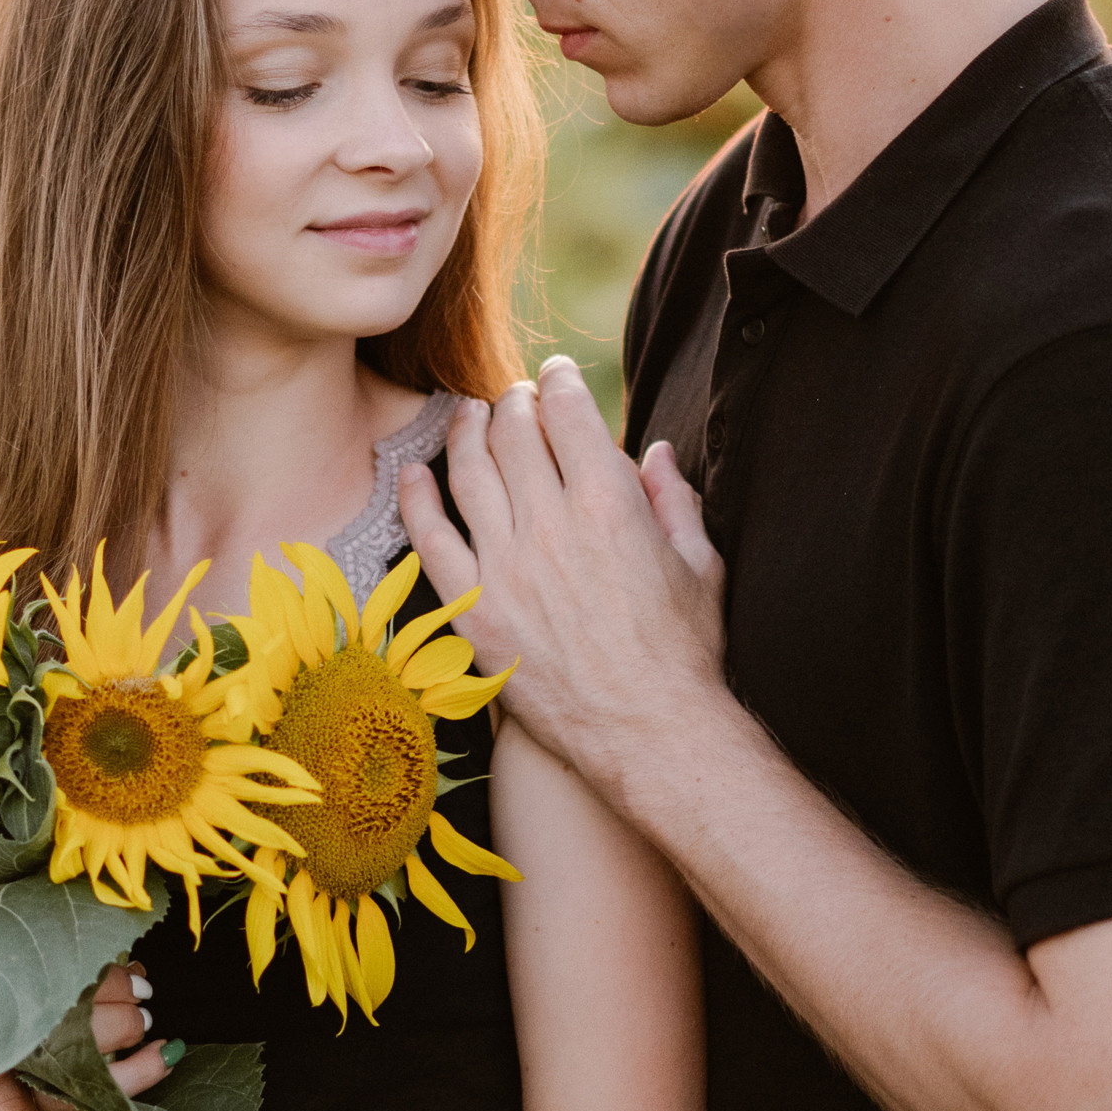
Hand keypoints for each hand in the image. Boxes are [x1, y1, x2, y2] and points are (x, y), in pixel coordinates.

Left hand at [399, 359, 728, 800]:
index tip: (555, 377)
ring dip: (465, 431)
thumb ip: (675, 498)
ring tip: (466, 414)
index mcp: (611, 503)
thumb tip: (655, 452)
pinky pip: (429, 538)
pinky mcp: (474, 611)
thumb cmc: (685, 653)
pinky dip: (415, 496)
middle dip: (512, 402)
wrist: (650, 733)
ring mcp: (506, 568)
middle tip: (514, 398)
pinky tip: (411, 472)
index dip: (558, 382)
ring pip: (468, 471)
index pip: (568, 412)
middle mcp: (552, 525)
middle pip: (512, 432)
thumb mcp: (701, 564)